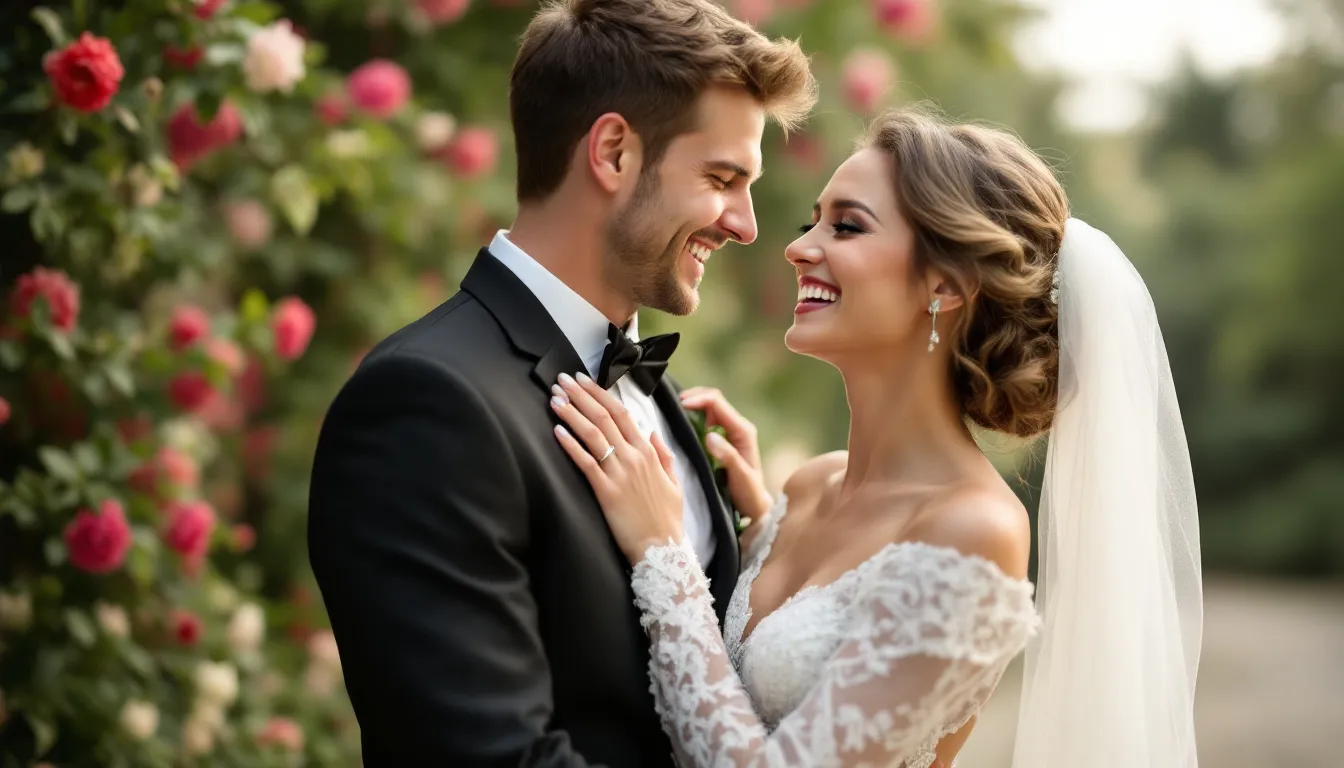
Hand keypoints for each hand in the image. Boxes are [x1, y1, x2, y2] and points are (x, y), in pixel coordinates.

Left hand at [551, 372, 684, 563]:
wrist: (662, 550)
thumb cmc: (667, 519)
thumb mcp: (674, 483)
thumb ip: (664, 455)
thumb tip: (652, 432)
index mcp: (649, 452)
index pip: (622, 413)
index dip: (600, 394)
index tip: (584, 380)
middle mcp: (634, 457)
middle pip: (604, 417)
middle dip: (581, 395)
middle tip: (562, 380)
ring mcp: (620, 473)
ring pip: (593, 435)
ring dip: (572, 413)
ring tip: (555, 399)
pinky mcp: (606, 492)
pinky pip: (585, 463)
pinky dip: (571, 445)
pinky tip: (557, 431)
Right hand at [679, 387, 771, 524]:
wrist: (756, 506)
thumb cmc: (749, 493)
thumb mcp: (740, 476)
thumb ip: (727, 456)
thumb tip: (710, 435)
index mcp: (743, 431)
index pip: (718, 404)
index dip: (699, 399)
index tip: (681, 405)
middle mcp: (738, 427)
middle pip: (714, 400)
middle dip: (695, 397)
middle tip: (674, 403)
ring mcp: (731, 432)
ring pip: (710, 407)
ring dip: (694, 404)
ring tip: (675, 409)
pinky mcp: (724, 439)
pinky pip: (708, 419)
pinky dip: (695, 415)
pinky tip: (683, 421)